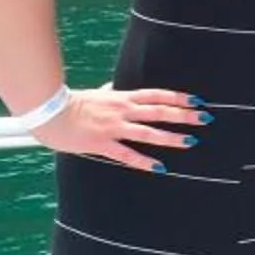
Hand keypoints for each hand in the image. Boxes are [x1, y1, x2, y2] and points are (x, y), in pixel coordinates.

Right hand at [34, 86, 202, 171]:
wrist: (48, 112)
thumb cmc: (70, 103)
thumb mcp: (94, 95)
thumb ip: (107, 92)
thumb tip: (113, 87)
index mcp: (121, 98)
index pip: (156, 95)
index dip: (177, 97)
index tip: (196, 100)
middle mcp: (121, 110)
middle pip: (159, 111)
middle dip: (184, 115)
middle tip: (205, 118)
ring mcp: (113, 127)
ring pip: (148, 132)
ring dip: (171, 137)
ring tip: (190, 142)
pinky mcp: (101, 143)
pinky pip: (127, 154)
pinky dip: (144, 161)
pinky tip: (160, 167)